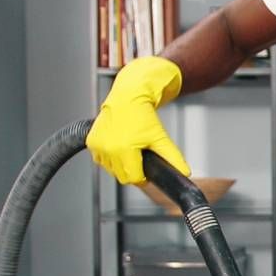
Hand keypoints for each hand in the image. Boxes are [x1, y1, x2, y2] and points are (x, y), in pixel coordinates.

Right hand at [86, 56, 189, 184]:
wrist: (128, 97)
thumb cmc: (143, 115)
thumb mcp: (160, 137)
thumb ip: (172, 157)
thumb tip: (184, 172)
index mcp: (124, 150)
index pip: (133, 178)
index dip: (142, 177)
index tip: (146, 169)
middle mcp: (108, 149)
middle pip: (122, 176)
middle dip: (132, 170)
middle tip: (139, 156)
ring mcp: (98, 146)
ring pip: (110, 170)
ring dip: (120, 164)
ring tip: (129, 148)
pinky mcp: (91, 142)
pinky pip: (100, 160)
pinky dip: (109, 157)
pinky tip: (118, 146)